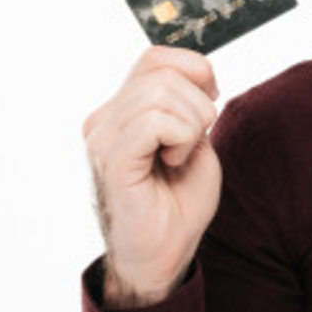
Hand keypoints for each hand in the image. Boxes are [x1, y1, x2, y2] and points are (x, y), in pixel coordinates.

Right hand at [82, 46, 221, 308]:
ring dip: (192, 126)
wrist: (165, 254)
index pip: (156, 57)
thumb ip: (189, 101)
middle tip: (193, 144)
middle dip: (200, 105)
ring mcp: (102, 139)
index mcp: (120, 111)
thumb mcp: (194, 138)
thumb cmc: (179, 202)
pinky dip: (180, 139)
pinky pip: (154, 122)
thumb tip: (199, 71)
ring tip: (180, 157)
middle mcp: (103, 120)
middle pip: (163, 73)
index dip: (196, 71)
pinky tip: (173, 163)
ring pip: (161, 94)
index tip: (210, 104)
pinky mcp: (111, 160)